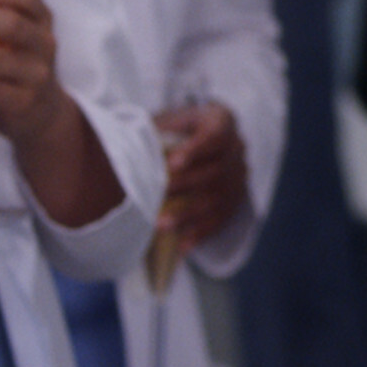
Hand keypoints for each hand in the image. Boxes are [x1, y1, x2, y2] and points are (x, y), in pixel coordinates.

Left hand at [154, 101, 247, 251]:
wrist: (200, 134)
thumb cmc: (175, 127)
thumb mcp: (166, 120)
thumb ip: (153, 131)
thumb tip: (126, 146)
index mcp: (221, 120)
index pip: (215, 134)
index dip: (195, 150)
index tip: (171, 164)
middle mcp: (237, 147)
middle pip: (216, 169)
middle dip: (185, 186)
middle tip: (156, 197)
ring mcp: (240, 174)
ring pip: (219, 197)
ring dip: (189, 214)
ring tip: (161, 226)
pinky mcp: (237, 197)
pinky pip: (222, 218)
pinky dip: (202, 232)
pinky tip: (182, 246)